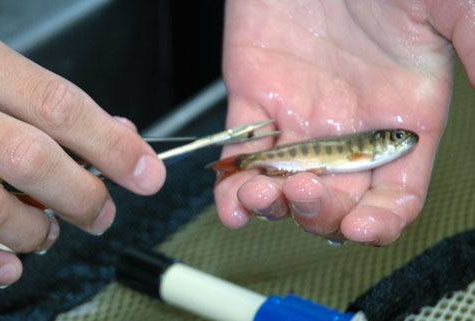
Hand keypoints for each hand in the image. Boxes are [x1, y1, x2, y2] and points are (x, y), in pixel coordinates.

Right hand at [0, 14, 164, 291]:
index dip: (113, 146)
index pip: (58, 104)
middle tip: (101, 211)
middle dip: (85, 196)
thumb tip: (114, 136)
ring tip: (45, 232)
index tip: (145, 173)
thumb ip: (40, 98)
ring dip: (35, 234)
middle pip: (30, 159)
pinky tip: (1, 265)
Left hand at [216, 0, 473, 244]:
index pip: (395, 194)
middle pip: (336, 199)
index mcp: (403, 117)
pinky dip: (232, 186)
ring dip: (272, 207)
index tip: (363, 228)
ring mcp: (300, 114)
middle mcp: (350, 125)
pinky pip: (241, 152)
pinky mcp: (255, 95)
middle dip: (319, 213)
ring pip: (285, 183)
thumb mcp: (454, 9)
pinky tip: (232, 204)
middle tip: (307, 193)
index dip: (380, 221)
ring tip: (263, 197)